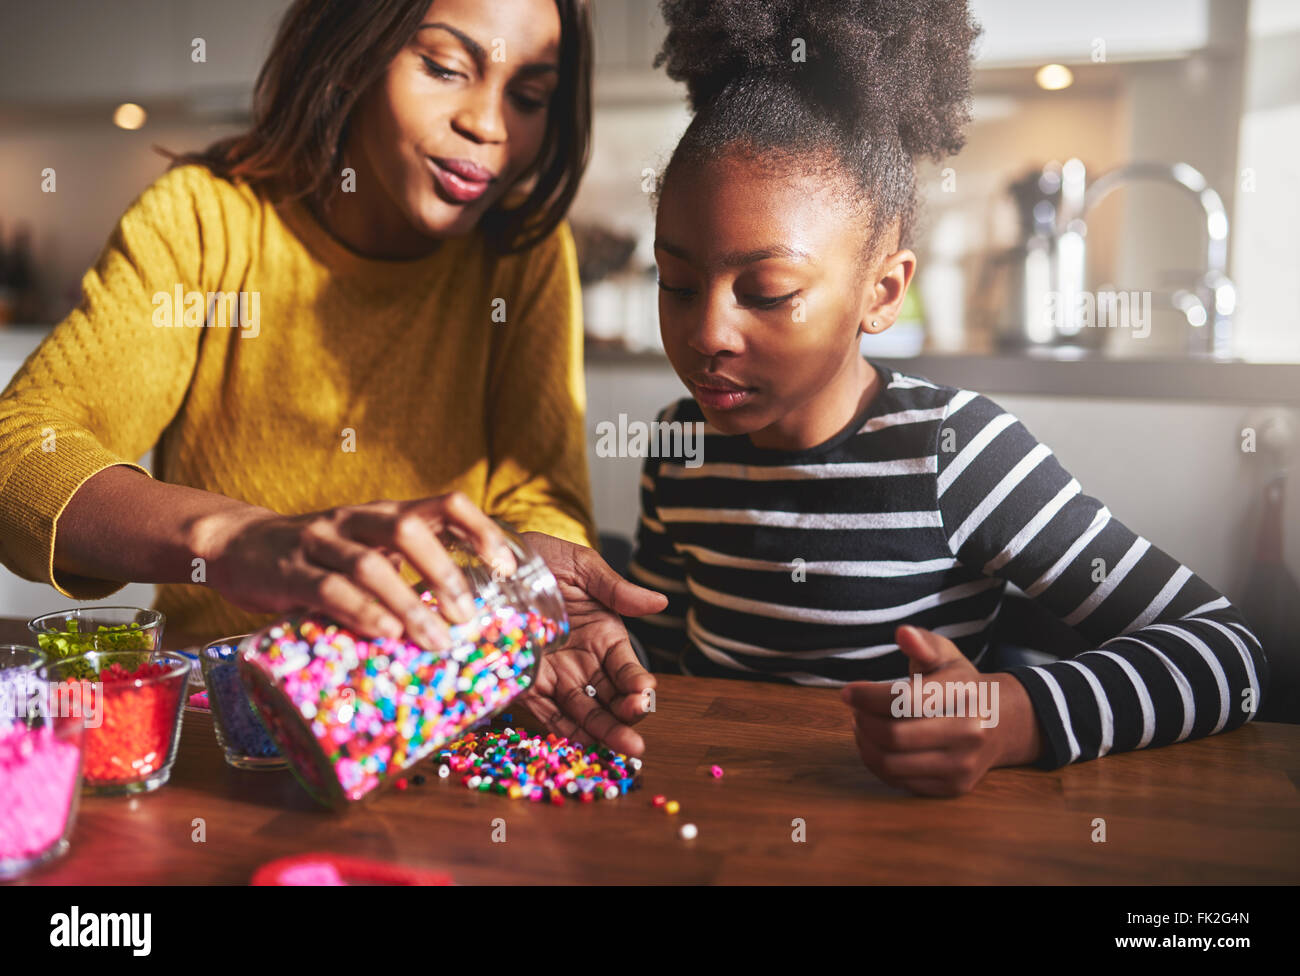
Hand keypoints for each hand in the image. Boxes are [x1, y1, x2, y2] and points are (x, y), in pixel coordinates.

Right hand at [200, 493, 517, 650]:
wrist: (237, 547)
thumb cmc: (320, 558)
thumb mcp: (369, 550)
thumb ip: (408, 569)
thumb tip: (465, 614)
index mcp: (385, 512)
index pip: (445, 503)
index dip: (480, 530)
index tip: (505, 566)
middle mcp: (356, 519)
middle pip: (408, 530)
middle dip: (444, 574)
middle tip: (468, 617)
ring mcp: (320, 542)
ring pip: (370, 565)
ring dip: (408, 604)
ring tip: (435, 640)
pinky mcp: (288, 573)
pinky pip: (329, 590)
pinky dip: (362, 613)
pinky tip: (386, 634)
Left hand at [515, 532, 667, 755]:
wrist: (490, 559)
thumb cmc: (541, 557)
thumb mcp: (581, 567)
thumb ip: (616, 590)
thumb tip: (660, 602)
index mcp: (605, 634)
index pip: (628, 668)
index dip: (638, 684)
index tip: (643, 694)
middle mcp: (584, 660)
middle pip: (611, 697)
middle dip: (624, 719)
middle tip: (635, 740)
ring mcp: (556, 674)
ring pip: (584, 711)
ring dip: (602, 732)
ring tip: (618, 749)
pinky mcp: (526, 683)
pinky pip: (547, 712)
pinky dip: (564, 730)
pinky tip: (580, 744)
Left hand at [840, 625, 1042, 795]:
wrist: (1001, 723)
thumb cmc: (961, 684)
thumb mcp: (946, 657)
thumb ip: (923, 643)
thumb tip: (903, 633)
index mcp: (966, 694)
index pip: (904, 700)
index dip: (867, 696)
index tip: (848, 691)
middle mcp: (970, 732)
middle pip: (894, 735)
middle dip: (863, 721)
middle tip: (855, 710)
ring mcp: (963, 764)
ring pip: (892, 764)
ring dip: (865, 744)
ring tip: (861, 725)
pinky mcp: (955, 786)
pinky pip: (900, 781)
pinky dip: (878, 763)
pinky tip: (876, 744)